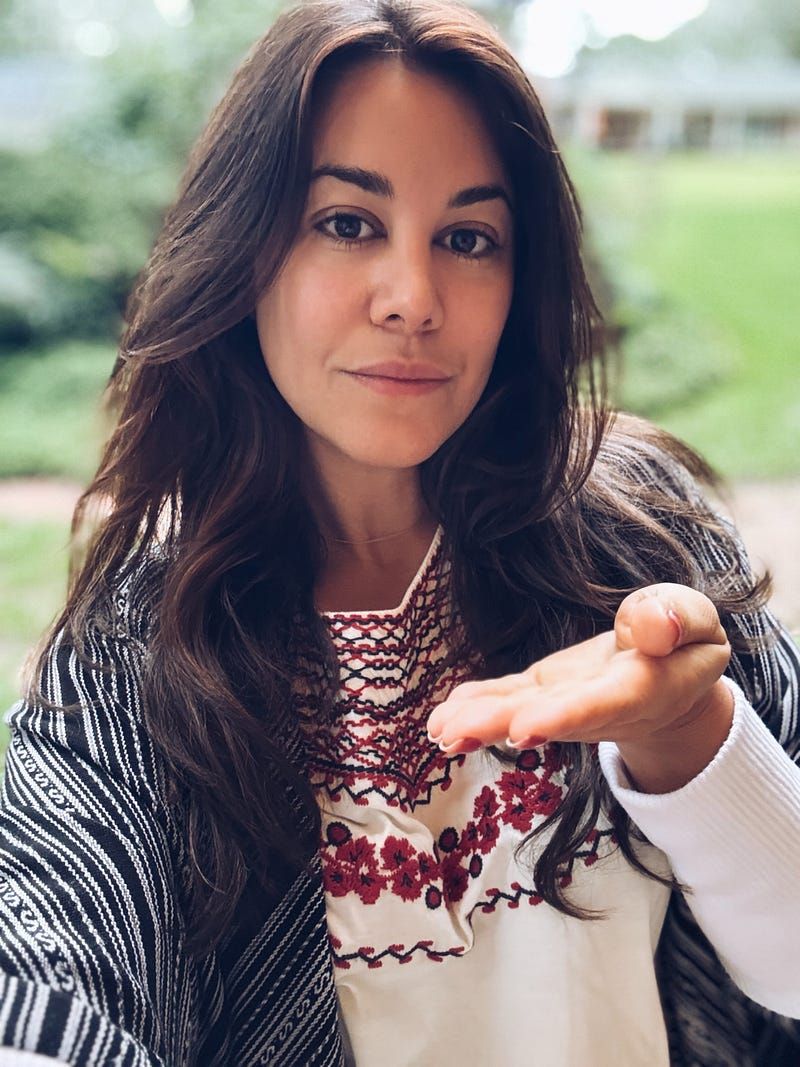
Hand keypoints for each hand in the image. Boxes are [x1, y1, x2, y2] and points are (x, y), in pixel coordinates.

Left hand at [427, 583, 733, 791]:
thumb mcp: (697, 621)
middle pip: (546, 716)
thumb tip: (648, 627)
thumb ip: (678, 619)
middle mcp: (595, 705)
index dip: (563, 717)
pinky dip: (478, 703)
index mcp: (642, 689)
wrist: (672, 676)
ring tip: (440, 730)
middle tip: (456, 732)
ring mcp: (564, 700)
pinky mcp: (544, 689)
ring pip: (519, 710)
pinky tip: (445, 714)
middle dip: (500, 723)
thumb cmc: (685, 643)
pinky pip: (509, 696)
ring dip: (478, 721)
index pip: (601, 703)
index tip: (524, 728)